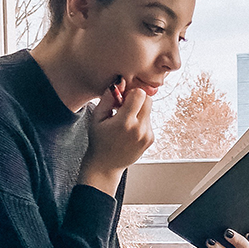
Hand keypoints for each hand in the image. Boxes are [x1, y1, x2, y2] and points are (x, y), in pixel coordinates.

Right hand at [80, 80, 153, 195]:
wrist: (106, 165)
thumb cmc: (99, 140)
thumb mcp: (97, 117)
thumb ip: (108, 98)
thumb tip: (120, 81)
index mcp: (125, 122)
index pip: (140, 94)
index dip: (131, 92)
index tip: (122, 98)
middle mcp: (139, 129)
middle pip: (148, 99)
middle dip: (137, 99)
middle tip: (123, 106)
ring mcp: (147, 135)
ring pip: (149, 110)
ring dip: (138, 110)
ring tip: (124, 121)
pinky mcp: (151, 139)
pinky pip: (149, 121)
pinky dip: (140, 121)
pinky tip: (128, 130)